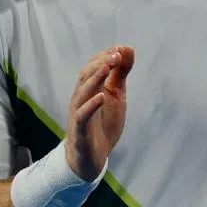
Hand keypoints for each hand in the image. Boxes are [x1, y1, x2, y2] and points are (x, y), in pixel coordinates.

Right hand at [65, 45, 134, 180]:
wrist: (92, 157)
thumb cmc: (103, 124)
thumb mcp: (116, 95)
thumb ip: (120, 73)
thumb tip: (128, 49)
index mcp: (89, 88)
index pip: (93, 66)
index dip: (105, 56)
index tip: (120, 49)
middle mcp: (81, 97)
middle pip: (86, 75)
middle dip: (100, 63)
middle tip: (116, 55)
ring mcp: (79, 112)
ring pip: (82, 91)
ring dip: (94, 78)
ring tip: (107, 67)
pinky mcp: (80, 130)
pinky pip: (82, 115)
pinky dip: (91, 105)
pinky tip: (101, 97)